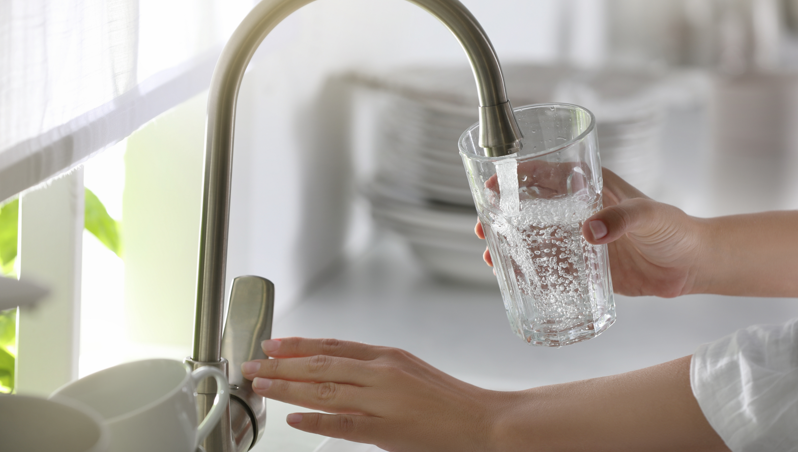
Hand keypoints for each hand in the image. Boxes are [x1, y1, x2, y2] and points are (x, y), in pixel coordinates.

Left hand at [241, 338, 505, 451]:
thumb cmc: (448, 398)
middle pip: (321, 365)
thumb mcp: (410, 370)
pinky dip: (315, 420)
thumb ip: (374, 370)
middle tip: (252, 364)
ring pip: (325, 390)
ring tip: (261, 385)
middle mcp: (381, 372)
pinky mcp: (388, 428)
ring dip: (288, 387)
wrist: (482, 419)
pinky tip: (293, 418)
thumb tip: (338, 371)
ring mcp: (383, 399)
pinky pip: (344, 423)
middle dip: (282, 365)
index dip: (298, 345)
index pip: (332, 346)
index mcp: (386, 356)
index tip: (272, 344)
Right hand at [476, 168, 703, 297]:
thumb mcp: (651, 216)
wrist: (691, 266)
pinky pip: (550, 266)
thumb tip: (590, 232)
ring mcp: (578, 239)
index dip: (516, 177)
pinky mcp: (584, 265)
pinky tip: (514, 278)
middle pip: (530, 208)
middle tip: (483, 227)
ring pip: (534, 238)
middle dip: (502, 215)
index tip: (492, 186)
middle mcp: (578, 211)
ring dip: (510, 245)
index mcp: (590, 187)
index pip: (545, 174)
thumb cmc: (676, 230)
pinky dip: (530, 270)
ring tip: (490, 257)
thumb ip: (623, 219)